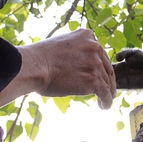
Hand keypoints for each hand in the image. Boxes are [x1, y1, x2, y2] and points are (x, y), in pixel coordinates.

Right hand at [0, 29, 115, 109]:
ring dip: (108, 92)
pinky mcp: (94, 80)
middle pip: (106, 66)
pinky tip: (104, 106)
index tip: (100, 73)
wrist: (34, 66)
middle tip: (108, 88)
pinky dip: (107, 101)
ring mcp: (95, 63)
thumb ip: (75, 50)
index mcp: (87, 35)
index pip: (99, 52)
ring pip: (107, 80)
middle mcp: (95, 47)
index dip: (100, 65)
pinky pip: (105, 92)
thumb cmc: (40, 58)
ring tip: (106, 100)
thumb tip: (78, 63)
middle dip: (107, 78)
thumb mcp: (62, 44)